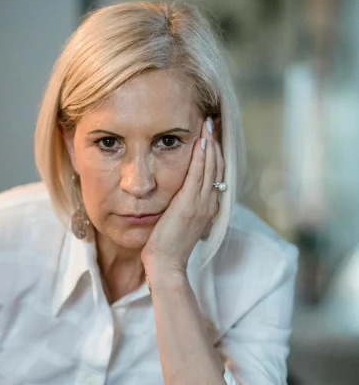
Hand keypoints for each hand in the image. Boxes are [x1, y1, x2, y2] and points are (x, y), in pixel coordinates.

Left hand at [141, 117, 224, 273]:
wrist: (165, 264)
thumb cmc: (166, 246)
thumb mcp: (177, 221)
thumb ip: (182, 205)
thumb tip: (176, 193)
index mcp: (209, 207)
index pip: (216, 173)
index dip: (215, 152)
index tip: (211, 134)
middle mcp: (210, 203)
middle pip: (218, 166)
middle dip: (216, 142)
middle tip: (213, 120)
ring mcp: (202, 204)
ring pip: (211, 167)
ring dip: (211, 143)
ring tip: (209, 123)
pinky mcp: (190, 204)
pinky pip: (199, 175)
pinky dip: (202, 156)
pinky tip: (201, 141)